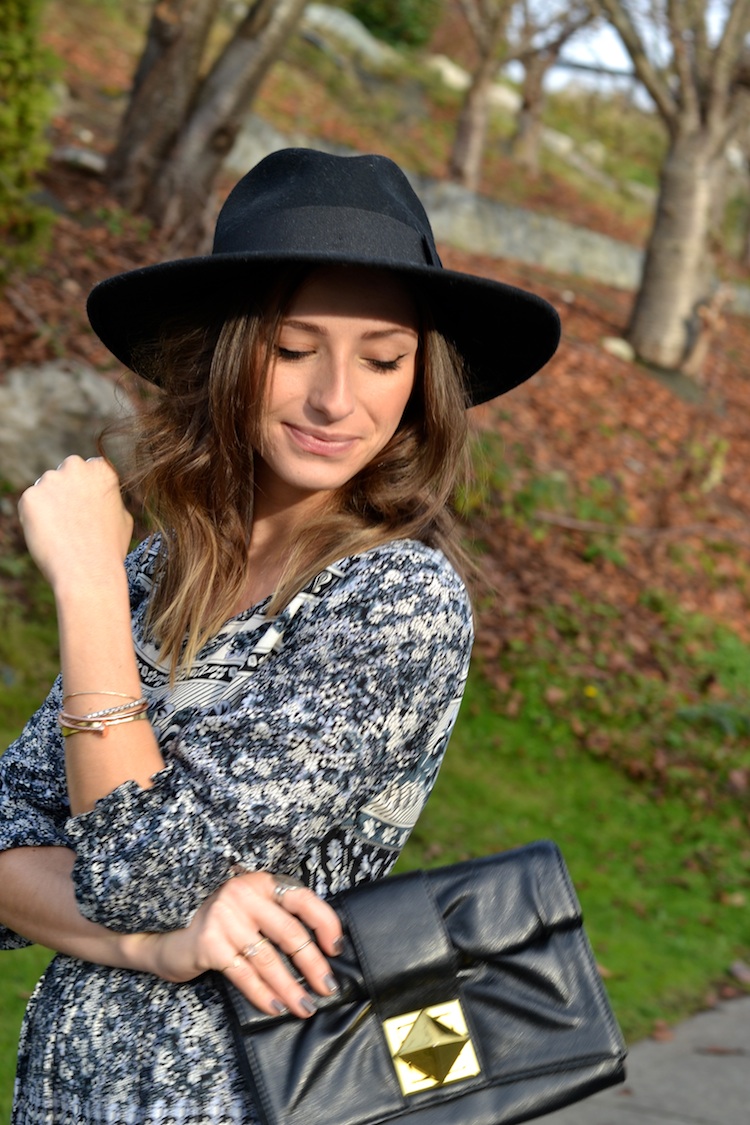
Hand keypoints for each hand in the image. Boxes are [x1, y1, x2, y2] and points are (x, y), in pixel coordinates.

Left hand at [18, 456, 132, 591]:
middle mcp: (75, 467)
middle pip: (66, 473)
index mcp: (102, 468)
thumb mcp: (123, 516)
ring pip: (46, 489)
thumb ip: (108, 498)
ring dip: (51, 505)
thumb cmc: (110, 548)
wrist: (89, 572)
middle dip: (67, 491)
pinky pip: (31, 505)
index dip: (89, 490)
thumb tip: (99, 495)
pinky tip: (51, 536)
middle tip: (74, 520)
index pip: (90, 469)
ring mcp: (50, 480)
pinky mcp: (30, 496)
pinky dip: (36, 519)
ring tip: (63, 532)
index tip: (89, 509)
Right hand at [138, 871, 343, 1018]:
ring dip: (290, 987)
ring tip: (305, 1006)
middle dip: (313, 964)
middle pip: (289, 933)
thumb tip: (325, 947)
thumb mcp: (253, 911)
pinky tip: (277, 1007)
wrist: (177, 940)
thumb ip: (281, 917)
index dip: (325, 923)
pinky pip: (245, 975)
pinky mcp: (210, 944)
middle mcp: (243, 894)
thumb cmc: (226, 928)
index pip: (302, 899)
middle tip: (327, 988)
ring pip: (268, 959)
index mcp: (260, 883)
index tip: (337, 949)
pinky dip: (263, 994)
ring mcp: (225, 918)